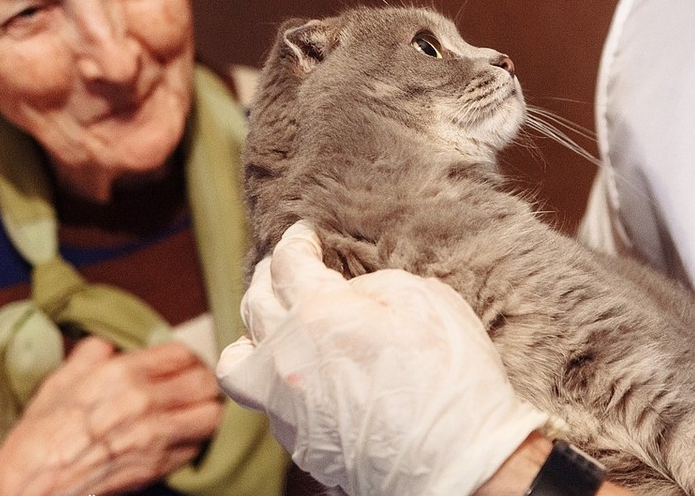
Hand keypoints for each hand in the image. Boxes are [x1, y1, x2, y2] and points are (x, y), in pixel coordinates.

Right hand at [0, 337, 222, 495]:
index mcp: (120, 374)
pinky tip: (180, 437)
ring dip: (208, 411)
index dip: (184, 359)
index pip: (181, 354)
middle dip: (203, 383)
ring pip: (212, 415)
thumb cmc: (39, 440)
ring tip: (194, 411)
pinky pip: (198, 446)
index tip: (181, 366)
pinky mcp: (159, 466)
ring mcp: (155, 436)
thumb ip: (90, 357)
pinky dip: (196, 440)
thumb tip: (106, 346)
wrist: (31, 489)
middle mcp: (143, 401)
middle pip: (205, 382)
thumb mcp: (59, 384)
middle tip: (194, 387)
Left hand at [217, 221, 552, 495]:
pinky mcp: (297, 442)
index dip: (297, 240)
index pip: (288, 263)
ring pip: (237, 362)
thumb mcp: (422, 299)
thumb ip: (373, 285)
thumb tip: (351, 292)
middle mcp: (287, 358)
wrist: (457, 460)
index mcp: (316, 313)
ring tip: (271, 327)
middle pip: (254, 304)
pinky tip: (305, 374)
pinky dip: (278, 379)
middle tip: (290, 270)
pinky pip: (267, 402)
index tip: (305, 234)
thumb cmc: (448, 376)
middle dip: (270, 278)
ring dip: (251, 335)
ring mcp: (286, 405)